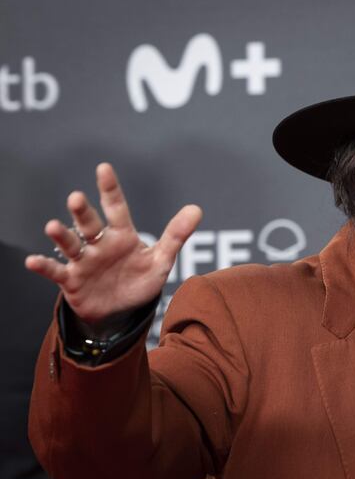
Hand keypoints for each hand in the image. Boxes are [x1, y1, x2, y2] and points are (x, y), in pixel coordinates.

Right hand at [25, 163, 201, 333]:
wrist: (122, 310)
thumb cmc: (139, 280)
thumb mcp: (161, 260)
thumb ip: (176, 235)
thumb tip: (197, 208)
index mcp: (122, 235)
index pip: (117, 208)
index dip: (110, 189)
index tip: (103, 168)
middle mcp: (99, 244)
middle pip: (90, 224)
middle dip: (82, 212)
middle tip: (76, 198)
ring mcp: (84, 261)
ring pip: (71, 244)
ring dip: (61, 235)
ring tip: (52, 226)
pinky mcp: (72, 280)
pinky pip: (56, 271)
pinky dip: (44, 266)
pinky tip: (32, 261)